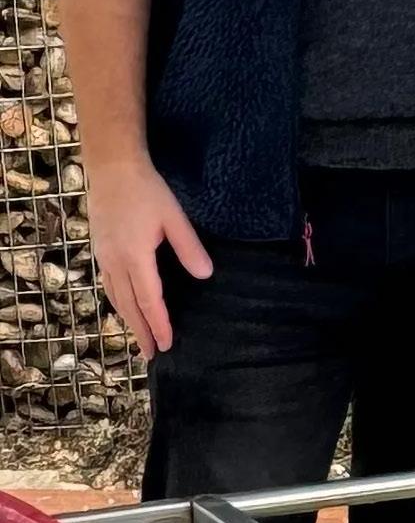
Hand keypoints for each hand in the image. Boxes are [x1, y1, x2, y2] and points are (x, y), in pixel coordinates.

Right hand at [88, 157, 212, 359]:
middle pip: (129, 306)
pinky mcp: (100, 250)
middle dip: (141, 332)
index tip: (166, 344)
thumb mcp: (174, 217)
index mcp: (136, 257)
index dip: (159, 324)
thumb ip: (189, 247)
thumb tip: (206, 275)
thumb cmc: (146, 190)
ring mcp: (104, 257)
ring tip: (138, 337)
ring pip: (116, 297)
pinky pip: (108, 285)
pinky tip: (124, 306)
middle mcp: (116, 262)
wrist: (112, 168)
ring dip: (128, 320)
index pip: (150, 300)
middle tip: (151, 355)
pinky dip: (118, 302)